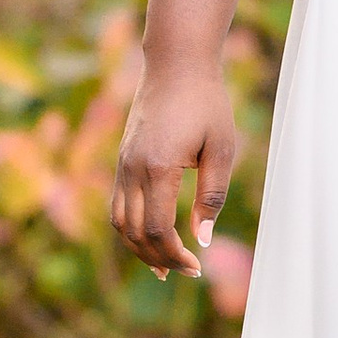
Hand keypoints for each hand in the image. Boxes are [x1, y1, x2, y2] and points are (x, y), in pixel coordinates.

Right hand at [110, 59, 234, 277]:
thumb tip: (202, 239)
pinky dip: (129, 228)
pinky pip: (117, 205)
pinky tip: (148, 238)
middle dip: (159, 259)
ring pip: (119, 223)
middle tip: (186, 272)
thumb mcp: (220, 149)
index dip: (174, 255)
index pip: (158, 229)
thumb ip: (211, 196)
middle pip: (135, 233)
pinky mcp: (121, 160)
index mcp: (157, 168)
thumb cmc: (206, 103)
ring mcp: (121, 165)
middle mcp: (131, 170)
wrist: (175, 65)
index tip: (196, 268)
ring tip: (162, 267)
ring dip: (139, 249)